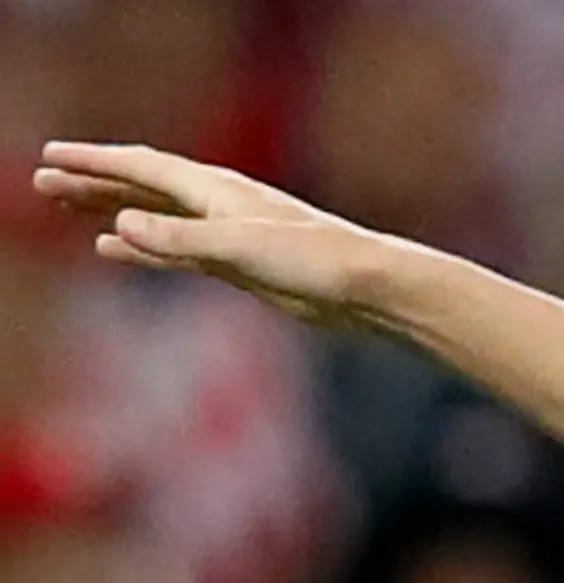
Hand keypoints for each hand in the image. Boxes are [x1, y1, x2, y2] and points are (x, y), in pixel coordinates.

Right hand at [32, 142, 389, 326]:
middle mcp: (217, 205)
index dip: (94, 163)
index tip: (50, 158)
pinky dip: (138, 247)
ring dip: (108, 210)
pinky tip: (110, 249)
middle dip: (91, 183)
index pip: (141, 169)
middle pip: (140, 188)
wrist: (369, 290)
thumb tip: (118, 227)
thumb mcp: (239, 248)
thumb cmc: (315, 261)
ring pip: (152, 217)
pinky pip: (172, 250)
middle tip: (41, 181)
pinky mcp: (237, 265)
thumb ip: (179, 239)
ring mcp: (225, 235)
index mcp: (216, 190)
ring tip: (65, 205)